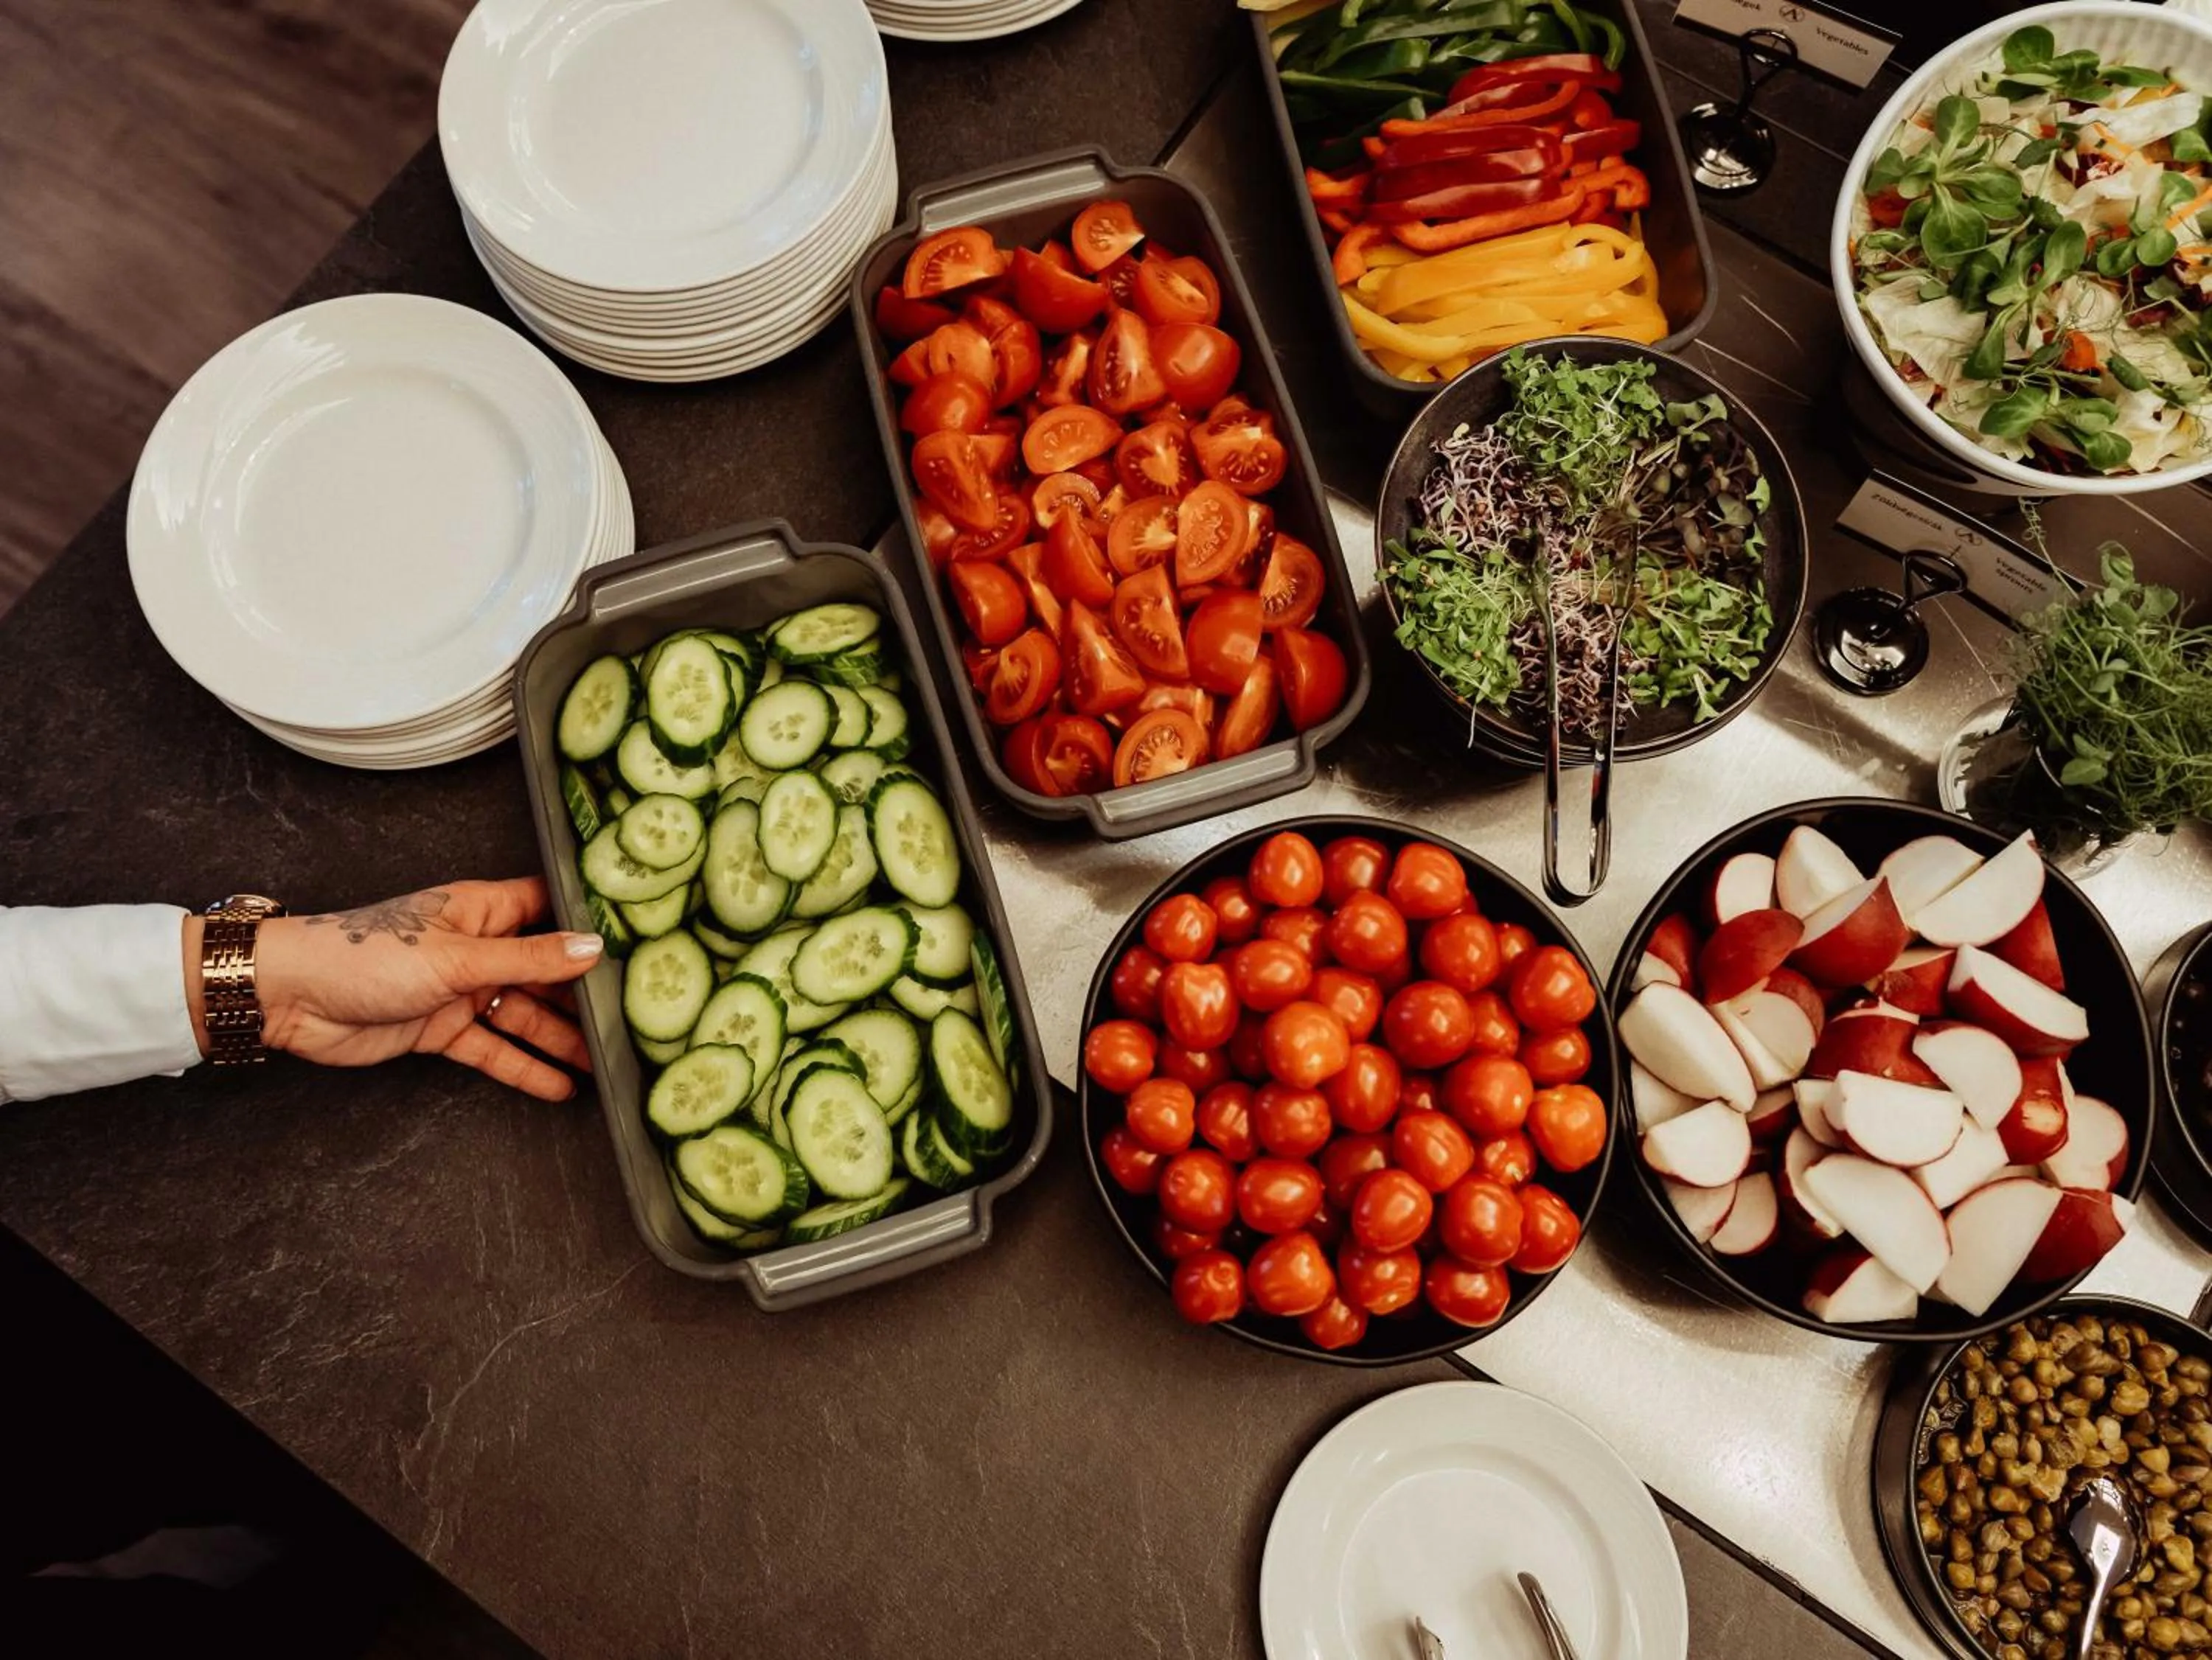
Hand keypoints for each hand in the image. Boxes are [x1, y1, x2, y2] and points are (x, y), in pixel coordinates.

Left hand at [192, 878, 604, 1100]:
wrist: (291, 998)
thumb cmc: (362, 956)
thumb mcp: (456, 957)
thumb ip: (528, 958)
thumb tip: (593, 947)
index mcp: (481, 909)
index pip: (550, 908)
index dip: (590, 924)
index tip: (638, 941)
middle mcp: (476, 946)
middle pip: (545, 970)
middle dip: (584, 995)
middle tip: (634, 1018)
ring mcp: (460, 989)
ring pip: (524, 1015)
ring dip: (561, 1040)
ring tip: (606, 1065)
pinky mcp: (441, 1028)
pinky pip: (493, 1049)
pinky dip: (523, 1067)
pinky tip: (559, 1087)